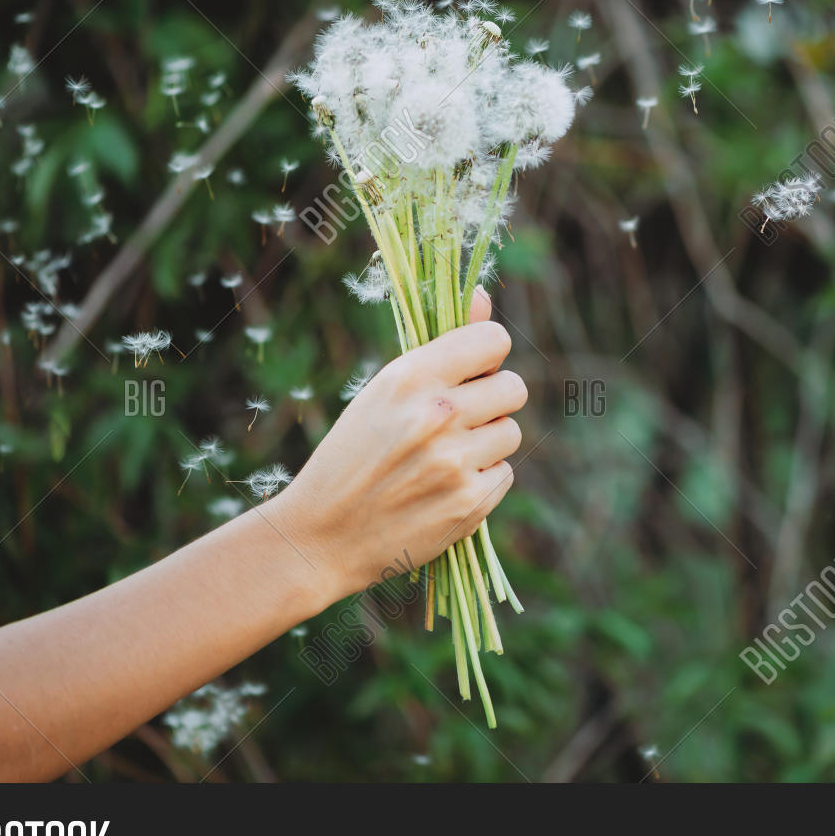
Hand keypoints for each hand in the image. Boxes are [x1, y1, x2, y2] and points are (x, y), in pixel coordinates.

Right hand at [273, 289, 525, 605]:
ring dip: (487, 444)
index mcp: (409, 377)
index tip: (473, 372)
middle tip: (460, 420)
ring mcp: (455, 461)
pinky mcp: (469, 503)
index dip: (487, 356)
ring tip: (445, 457)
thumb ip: (442, 346)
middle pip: (514, 388)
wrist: (321, 537)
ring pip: (510, 433)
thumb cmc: (352, 456)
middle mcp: (437, 415)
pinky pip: (504, 474)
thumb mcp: (384, 392)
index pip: (493, 341)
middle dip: (493, 402)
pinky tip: (444, 488)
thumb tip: (485, 298)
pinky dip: (482, 481)